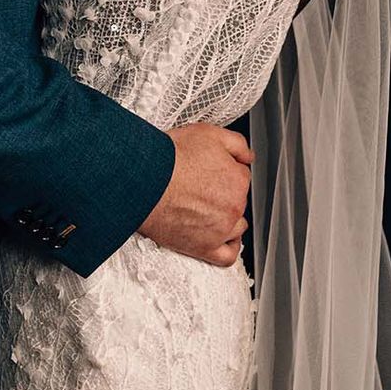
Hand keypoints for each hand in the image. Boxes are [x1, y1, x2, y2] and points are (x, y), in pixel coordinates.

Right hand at [139, 124, 253, 266]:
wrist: (142, 182)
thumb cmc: (169, 159)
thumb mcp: (208, 133)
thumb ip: (237, 143)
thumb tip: (248, 157)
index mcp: (237, 179)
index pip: (240, 175)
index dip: (223, 171)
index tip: (207, 171)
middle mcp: (234, 206)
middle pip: (237, 200)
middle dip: (222, 193)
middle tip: (199, 187)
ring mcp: (220, 229)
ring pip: (236, 226)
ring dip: (227, 219)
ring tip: (206, 211)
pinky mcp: (204, 248)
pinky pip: (227, 256)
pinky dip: (229, 248)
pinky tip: (223, 239)